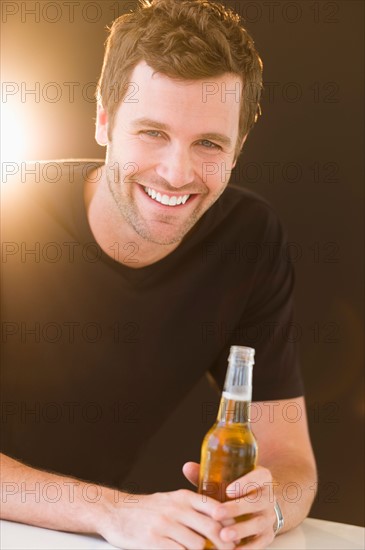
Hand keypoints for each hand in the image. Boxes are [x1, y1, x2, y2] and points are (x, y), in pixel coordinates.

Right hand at [97, 488, 236, 549]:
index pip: (214, 506)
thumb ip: (192, 507)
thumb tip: (220, 517)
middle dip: (224, 543)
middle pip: (211, 527)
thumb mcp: (170, 499)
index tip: (236, 533)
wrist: (116, 512)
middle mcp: (176, 509)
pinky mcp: (154, 542)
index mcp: (182, 497)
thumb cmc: (147, 508)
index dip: (228, 521)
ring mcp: (165, 526)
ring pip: (197, 544)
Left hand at [183, 462, 276, 548]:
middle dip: (236, 508)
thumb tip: (187, 467)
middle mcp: (268, 496)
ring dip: (241, 530)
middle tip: (216, 514)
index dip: (245, 483)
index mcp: (261, 477)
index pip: (259, 476)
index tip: (228, 490)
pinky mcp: (267, 534)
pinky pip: (260, 542)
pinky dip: (247, 548)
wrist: (257, 504)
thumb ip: (209, 474)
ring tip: (223, 536)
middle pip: (257, 501)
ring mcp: (269, 516)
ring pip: (258, 523)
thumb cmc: (236, 489)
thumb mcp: (227, 478)